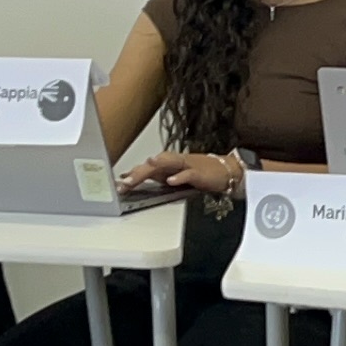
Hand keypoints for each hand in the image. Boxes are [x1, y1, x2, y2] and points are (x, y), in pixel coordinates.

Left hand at [124, 150, 243, 195]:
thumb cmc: (201, 173)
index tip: (118, 182)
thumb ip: (158, 177)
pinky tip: (171, 181)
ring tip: (144, 168)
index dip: (132, 174)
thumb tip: (137, 178)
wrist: (226, 171)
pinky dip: (179, 177)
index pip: (147, 168)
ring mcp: (188, 166)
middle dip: (138, 173)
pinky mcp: (200, 173)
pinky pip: (188, 174)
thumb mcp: (175, 176)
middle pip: (154, 165)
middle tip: (125, 183)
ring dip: (156, 165)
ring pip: (169, 163)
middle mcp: (175, 162)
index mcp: (169, 165)